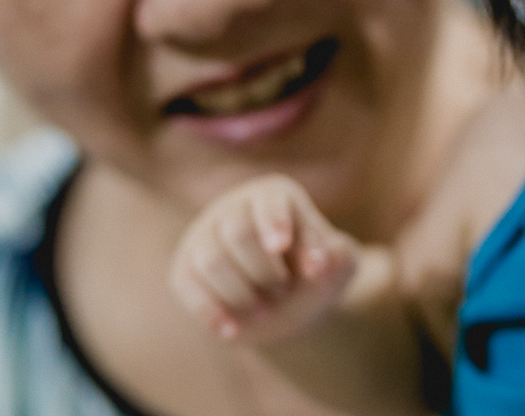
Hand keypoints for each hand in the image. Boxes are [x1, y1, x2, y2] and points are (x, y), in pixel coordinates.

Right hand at [169, 173, 357, 343]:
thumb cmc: (316, 273)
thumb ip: (338, 258)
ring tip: (265, 308)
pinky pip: (187, 287)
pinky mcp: (185, 270)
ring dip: (242, 293)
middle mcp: (234, 208)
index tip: (280, 246)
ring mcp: (204, 237)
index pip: (269, 202)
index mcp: (274, 195)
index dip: (273, 222)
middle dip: (264, 271)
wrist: (289, 304)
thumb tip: (319, 264)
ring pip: (211, 261)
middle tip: (283, 289)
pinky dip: (211, 312)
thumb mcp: (339, 265)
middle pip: (238, 234)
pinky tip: (232, 330)